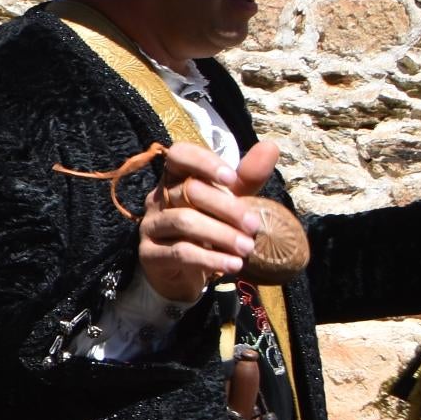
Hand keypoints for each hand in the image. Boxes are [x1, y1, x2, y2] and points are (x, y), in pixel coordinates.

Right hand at [137, 139, 274, 306]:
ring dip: (221, 235)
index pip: (178, 155)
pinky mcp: (149, 254)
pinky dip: (211, 258)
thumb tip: (270, 146)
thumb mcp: (230, 202)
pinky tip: (233, 264)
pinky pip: (181, 252)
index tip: (231, 178)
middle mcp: (158, 198)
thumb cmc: (207, 229)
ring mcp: (150, 225)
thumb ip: (247, 178)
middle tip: (254, 226)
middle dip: (226, 208)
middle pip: (188, 191)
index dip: (203, 161)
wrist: (181, 273)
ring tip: (247, 248)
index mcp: (175, 178)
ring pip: (184, 221)